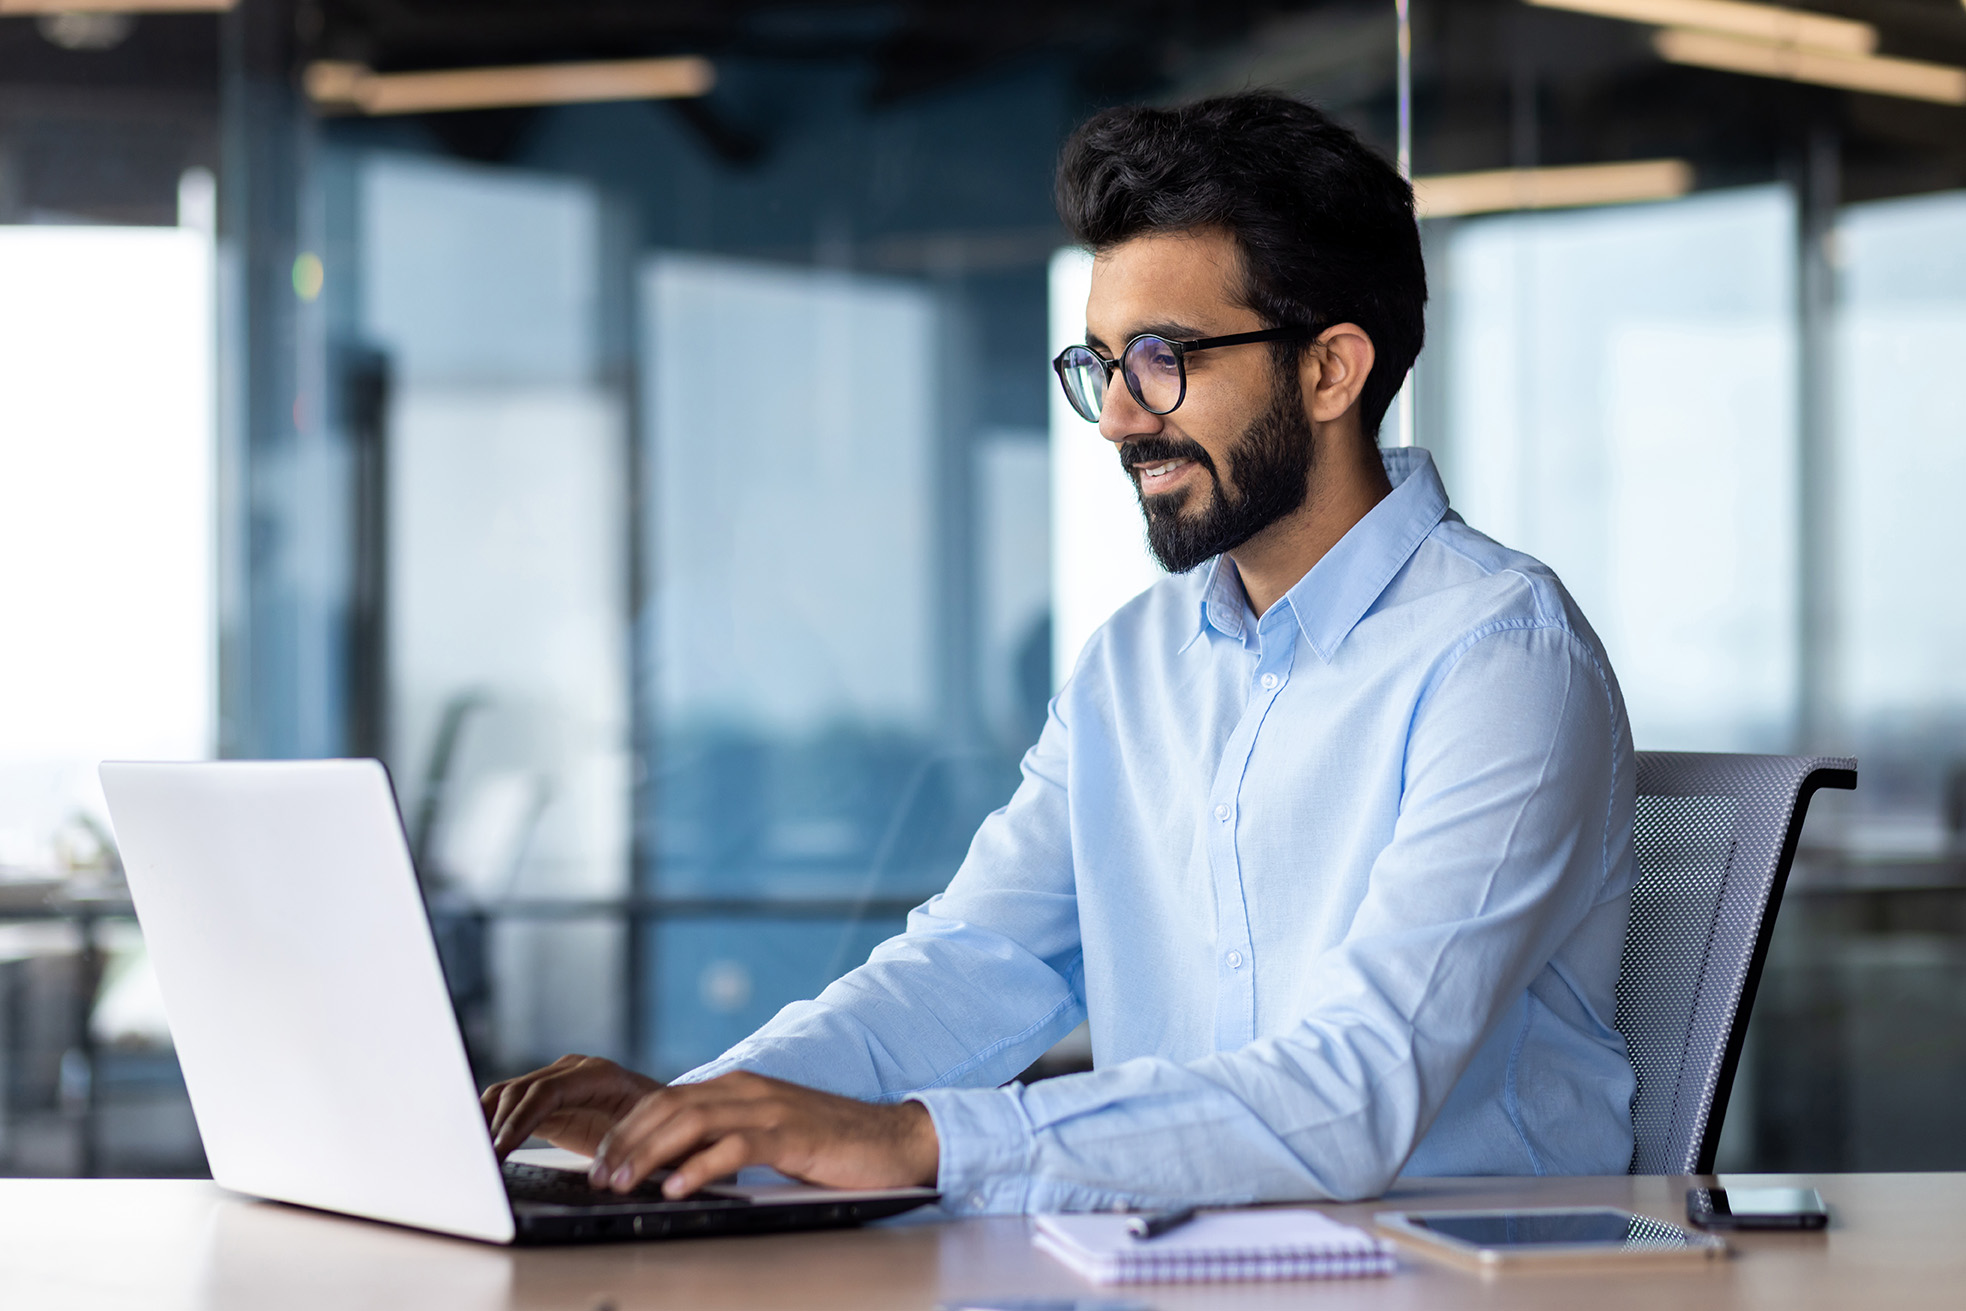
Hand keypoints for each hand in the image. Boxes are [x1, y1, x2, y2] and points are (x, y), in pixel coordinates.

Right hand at [481, 1054, 661, 1158]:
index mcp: (599, 1074)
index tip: (500, 1149)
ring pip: (509, 1094)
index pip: (546, 1092)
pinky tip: (479, 1143)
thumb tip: (598, 1172)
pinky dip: (491, 1121)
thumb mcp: (646, 1136)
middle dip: (495, 1125)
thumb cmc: (663, 1124)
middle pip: (520, 1091)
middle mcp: (574, 1071)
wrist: (668, 1115)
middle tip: (478, 1159)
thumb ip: (619, 1147)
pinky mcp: (547, 1098)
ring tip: (472, 1154)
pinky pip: (511, 1103)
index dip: (518, 1120)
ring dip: (487, 1122)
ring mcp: (558, 1080)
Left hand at [588, 1071, 939, 1199]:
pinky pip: (735, 1146)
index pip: (667, 1099)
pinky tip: (677, 1188)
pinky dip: (700, 1167)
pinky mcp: (792, 1134)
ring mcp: (770, 1109)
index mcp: (739, 1086)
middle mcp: (748, 1089)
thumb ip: (726, 1138)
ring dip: (650, 1154)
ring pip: (692, 1122)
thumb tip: (674, 1165)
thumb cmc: (831, 1144)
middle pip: (669, 1106)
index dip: (628, 1129)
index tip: (601, 1161)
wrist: (894, 1140)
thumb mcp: (768, 1135)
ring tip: (624, 1182)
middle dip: (627, 1141)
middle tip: (599, 1176)